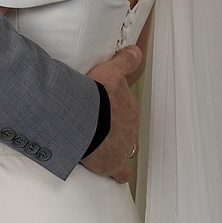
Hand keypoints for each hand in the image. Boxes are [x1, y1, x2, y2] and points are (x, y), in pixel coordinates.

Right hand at [82, 44, 142, 183]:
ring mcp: (123, 147)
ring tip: (103, 147)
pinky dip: (118, 172)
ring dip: (117, 148)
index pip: (125, 108)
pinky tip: (112, 171)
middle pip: (125, 128)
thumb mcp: (111, 70)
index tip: (103, 107)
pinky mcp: (114, 164)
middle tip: (97, 125)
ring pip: (126, 148)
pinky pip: (121, 172)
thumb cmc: (95, 95)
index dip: (113, 107)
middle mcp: (130, 127)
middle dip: (114, 127)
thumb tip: (136, 50)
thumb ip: (125, 60)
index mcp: (129, 106)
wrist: (85, 119)